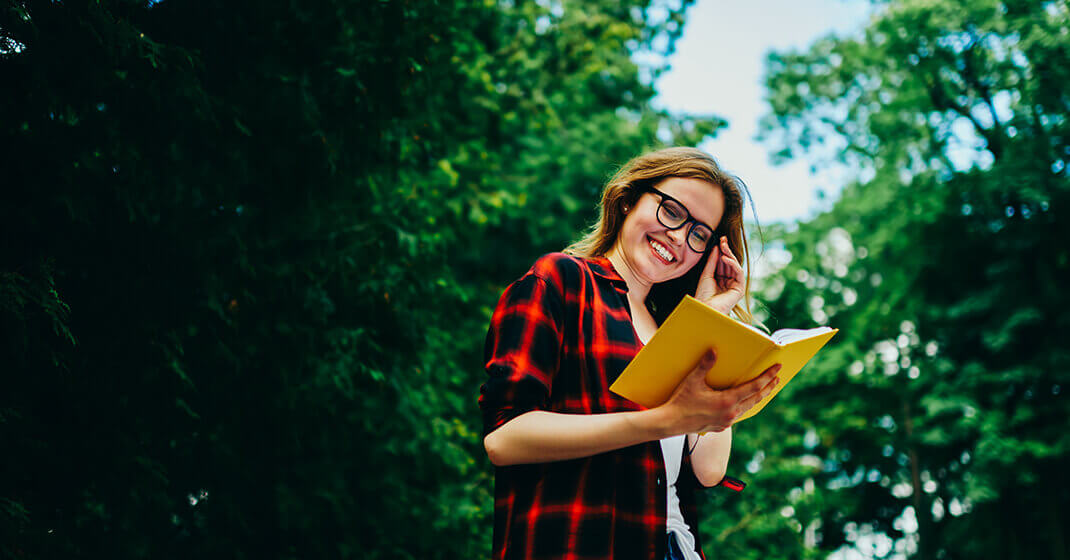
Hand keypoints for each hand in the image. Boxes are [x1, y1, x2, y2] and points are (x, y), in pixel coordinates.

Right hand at [656, 350, 780, 434]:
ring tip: (766, 388)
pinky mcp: (722, 425)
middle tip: (777, 377)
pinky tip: (746, 401)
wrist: (671, 422)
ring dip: (759, 397)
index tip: (777, 369)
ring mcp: (727, 421)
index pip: (754, 387)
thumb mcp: (693, 381)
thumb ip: (705, 365)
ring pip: (749, 407)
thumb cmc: (681, 401)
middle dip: (768, 387)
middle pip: (756, 398)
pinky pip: (739, 413)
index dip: (767, 377)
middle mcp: (731, 413)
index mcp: (727, 401)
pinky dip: (747, 405)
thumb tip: (714, 350)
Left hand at [695, 236, 744, 315]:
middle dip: (726, 250)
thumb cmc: (703, 294)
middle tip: (723, 239)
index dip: (721, 251)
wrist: (704, 308)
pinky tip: (724, 258)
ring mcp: (735, 285)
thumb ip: (712, 261)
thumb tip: (716, 247)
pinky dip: (732, 264)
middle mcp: (729, 281)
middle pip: (730, 262)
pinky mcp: (740, 288)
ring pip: (735, 265)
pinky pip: (739, 272)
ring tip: (723, 246)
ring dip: (729, 254)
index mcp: (721, 279)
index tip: (719, 240)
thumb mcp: (706, 274)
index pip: (723, 262)